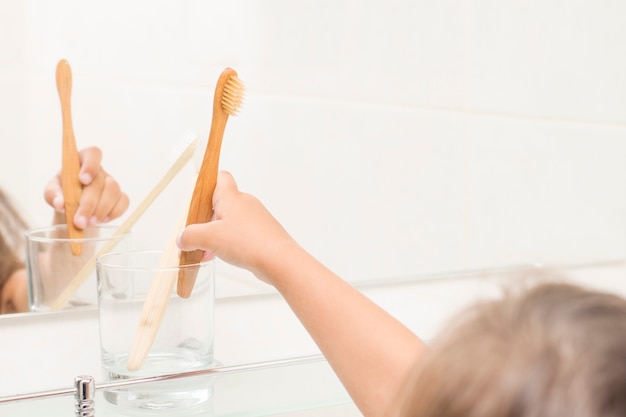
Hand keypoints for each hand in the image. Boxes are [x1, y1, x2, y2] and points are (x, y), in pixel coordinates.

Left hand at [44, 146, 129, 227]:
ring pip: (114, 191)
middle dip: (89, 204)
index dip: (91, 165)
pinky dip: (114, 213)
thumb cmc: (63, 194)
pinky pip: (124, 202)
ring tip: (89, 223)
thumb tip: (60, 203)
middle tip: (79, 221)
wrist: (73, 207)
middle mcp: (99, 170)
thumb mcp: (52, 192)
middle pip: (100, 181)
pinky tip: (102, 220)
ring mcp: (112, 183)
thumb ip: (53, 195)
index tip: (83, 180)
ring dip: (101, 210)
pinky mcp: (120, 197)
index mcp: (82, 161)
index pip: (93, 154)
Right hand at [176, 170, 294, 283]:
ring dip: (216, 235)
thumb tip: (182, 238)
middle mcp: (244, 203)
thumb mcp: (209, 238)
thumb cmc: (249, 242)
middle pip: (220, 204)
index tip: (196, 193)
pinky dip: (228, 243)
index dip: (207, 181)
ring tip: (205, 251)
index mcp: (231, 197)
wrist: (279, 260)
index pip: (220, 177)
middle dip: (205, 219)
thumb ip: (190, 236)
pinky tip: (220, 257)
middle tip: (196, 234)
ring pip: (229, 221)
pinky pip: (239, 234)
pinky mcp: (261, 233)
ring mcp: (254, 218)